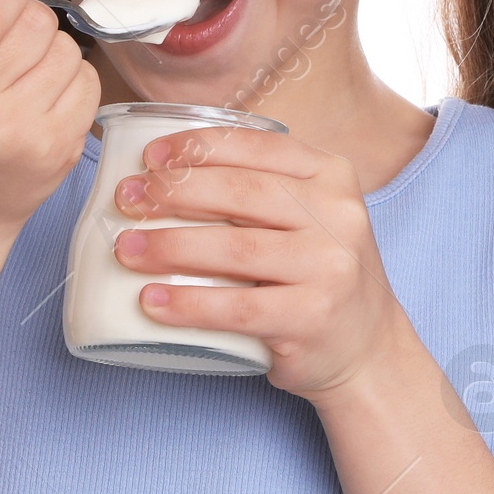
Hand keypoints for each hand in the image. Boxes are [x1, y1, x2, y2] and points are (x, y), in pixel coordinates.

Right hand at [0, 0, 99, 236]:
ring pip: (67, 49)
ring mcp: (16, 134)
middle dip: (28, 24)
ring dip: (52, 55)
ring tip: (24, 80)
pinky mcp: (55, 151)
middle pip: (37, 21)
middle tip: (9, 51)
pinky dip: (72, 83)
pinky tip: (44, 103)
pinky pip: (88, 82)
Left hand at [110, 126, 416, 398]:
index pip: (257, 147)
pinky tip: (152, 302)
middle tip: (128, 201)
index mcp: (332, 176)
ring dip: (169, 247)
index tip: (150, 157)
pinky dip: (187, 304)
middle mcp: (337, 215)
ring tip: (127, 250)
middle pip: (239, 192)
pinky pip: (237, 307)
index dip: (197, 147)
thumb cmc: (317, 273)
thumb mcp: (307, 217)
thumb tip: (162, 174)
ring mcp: (329, 267)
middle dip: (172, 192)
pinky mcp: (312, 317)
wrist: (367, 347)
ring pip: (234, 248)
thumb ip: (258, 190)